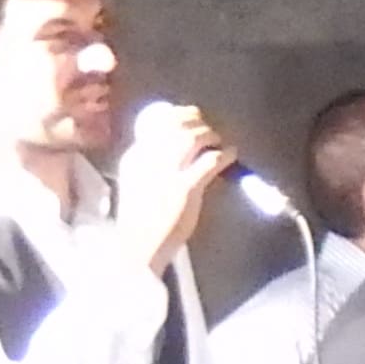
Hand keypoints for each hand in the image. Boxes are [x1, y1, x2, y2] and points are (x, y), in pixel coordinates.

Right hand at [113, 98, 232, 272]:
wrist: (138, 246)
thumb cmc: (142, 220)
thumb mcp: (139, 185)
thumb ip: (153, 168)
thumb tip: (182, 155)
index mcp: (134, 158)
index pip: (156, 126)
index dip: (178, 117)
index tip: (193, 118)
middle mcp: (147, 160)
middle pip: (175, 126)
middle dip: (196, 121)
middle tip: (209, 126)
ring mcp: (166, 173)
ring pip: (191, 138)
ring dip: (210, 134)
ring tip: (219, 140)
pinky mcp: (185, 188)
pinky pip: (209, 161)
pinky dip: (224, 153)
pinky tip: (230, 154)